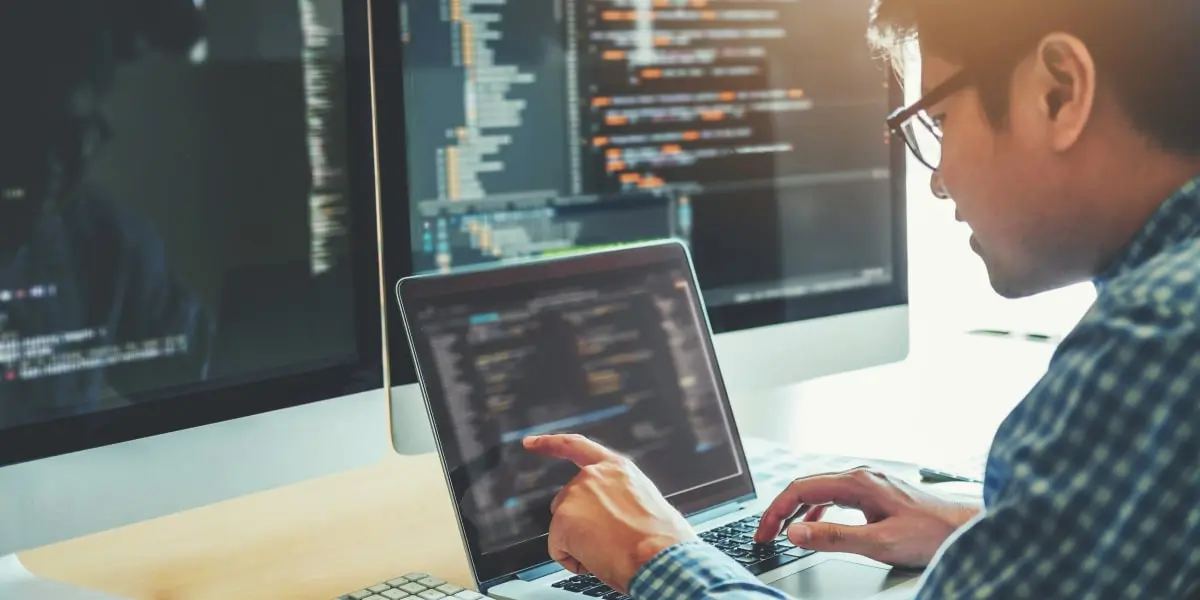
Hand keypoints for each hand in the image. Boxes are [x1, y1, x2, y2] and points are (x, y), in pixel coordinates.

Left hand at [523, 434, 697, 592]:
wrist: (660, 556)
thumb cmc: (662, 540)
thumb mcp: (646, 504)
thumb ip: (622, 498)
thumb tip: (615, 517)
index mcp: (617, 468)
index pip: (576, 447)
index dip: (550, 444)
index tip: (530, 443)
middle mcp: (593, 476)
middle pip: (567, 501)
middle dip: (578, 524)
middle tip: (609, 543)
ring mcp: (575, 496)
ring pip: (563, 528)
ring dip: (580, 543)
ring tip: (610, 552)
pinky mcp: (563, 520)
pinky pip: (558, 549)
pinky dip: (573, 561)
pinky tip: (596, 561)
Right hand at [754, 467, 979, 567]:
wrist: (963, 529)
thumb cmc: (930, 534)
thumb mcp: (878, 542)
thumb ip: (833, 537)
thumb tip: (796, 533)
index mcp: (856, 482)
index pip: (801, 490)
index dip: (776, 511)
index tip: (765, 532)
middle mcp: (859, 476)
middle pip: (806, 488)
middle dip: (781, 511)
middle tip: (766, 536)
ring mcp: (867, 483)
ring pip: (819, 492)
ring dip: (797, 512)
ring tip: (784, 533)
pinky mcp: (874, 493)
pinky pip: (835, 497)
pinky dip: (817, 512)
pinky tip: (815, 527)